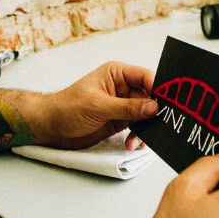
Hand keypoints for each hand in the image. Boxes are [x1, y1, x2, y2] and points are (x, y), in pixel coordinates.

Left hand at [32, 61, 157, 149]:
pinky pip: (137, 127)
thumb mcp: (98, 106)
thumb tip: (153, 107)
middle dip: (155, 113)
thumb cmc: (67, 107)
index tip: (167, 104)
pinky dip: (138, 136)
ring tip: (138, 141)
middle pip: (150, 97)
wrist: (51, 127)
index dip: (159, 89)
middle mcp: (123, 87)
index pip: (146, 77)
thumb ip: (127, 107)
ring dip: (146, 128)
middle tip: (161, 126)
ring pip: (146, 115)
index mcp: (117, 74)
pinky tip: (130, 144)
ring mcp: (122, 105)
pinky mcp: (120, 121)